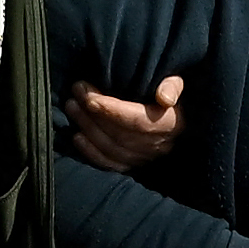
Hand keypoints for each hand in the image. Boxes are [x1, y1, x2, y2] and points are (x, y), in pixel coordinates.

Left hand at [60, 73, 182, 170]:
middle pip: (120, 134)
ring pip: (112, 148)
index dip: (112, 110)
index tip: (89, 96)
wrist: (177, 114)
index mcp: (170, 124)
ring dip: (88, 128)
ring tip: (71, 107)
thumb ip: (172, 86)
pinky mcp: (133, 165)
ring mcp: (145, 158)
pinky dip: (91, 152)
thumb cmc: (170, 92)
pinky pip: (109, 164)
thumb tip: (165, 98)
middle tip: (75, 93)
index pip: (138, 121)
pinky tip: (76, 136)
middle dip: (94, 114)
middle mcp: (158, 145)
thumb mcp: (176, 82)